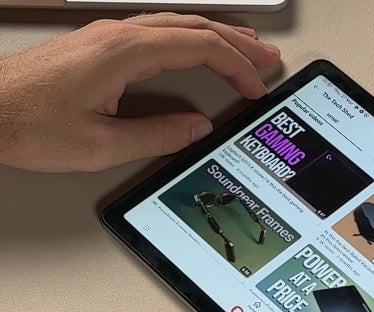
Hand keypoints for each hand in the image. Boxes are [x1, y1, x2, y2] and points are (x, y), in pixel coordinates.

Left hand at [0, 13, 280, 171]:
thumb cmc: (27, 123)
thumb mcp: (100, 144)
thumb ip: (156, 135)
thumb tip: (195, 128)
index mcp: (123, 52)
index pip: (197, 46)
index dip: (235, 65)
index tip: (255, 85)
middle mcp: (117, 36)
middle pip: (192, 27)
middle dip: (236, 41)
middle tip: (266, 56)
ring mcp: (107, 37)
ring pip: (176, 24)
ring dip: (215, 35)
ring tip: (244, 46)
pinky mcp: (98, 47)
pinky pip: (157, 32)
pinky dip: (188, 38)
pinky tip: (194, 47)